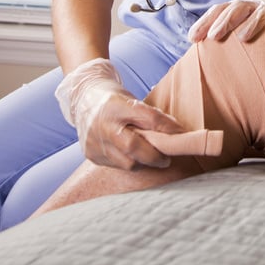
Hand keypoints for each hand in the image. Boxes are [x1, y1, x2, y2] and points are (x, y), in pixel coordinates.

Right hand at [55, 58, 184, 169]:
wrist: (83, 99)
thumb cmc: (115, 99)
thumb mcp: (133, 99)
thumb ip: (151, 116)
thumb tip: (176, 132)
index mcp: (116, 105)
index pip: (148, 118)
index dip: (167, 128)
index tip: (181, 136)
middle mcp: (103, 124)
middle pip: (134, 147)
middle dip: (154, 156)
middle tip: (167, 159)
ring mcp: (95, 142)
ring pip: (126, 162)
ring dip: (142, 162)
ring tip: (150, 157)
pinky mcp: (91, 155)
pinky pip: (115, 165)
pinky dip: (127, 162)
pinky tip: (132, 157)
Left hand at [188, 0, 264, 42]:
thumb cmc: (259, 18)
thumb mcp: (242, 20)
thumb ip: (224, 32)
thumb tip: (198, 50)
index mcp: (238, 7)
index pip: (219, 10)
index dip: (205, 22)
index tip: (193, 38)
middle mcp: (253, 5)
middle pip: (237, 8)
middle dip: (224, 21)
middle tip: (213, 37)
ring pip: (261, 12)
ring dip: (252, 23)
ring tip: (242, 38)